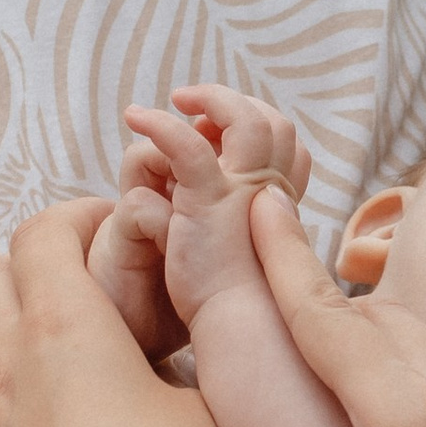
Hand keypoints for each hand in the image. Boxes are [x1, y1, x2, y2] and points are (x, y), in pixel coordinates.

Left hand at [120, 86, 314, 330]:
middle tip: (199, 112)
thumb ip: (251, 224)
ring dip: (212, 99)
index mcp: (282, 202)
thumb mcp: (253, 255)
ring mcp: (246, 191)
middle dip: (238, 108)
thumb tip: (234, 210)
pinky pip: (187, 145)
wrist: (238, 327)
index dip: (260, 131)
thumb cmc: (239, 301)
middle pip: (274, 124)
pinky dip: (160, 124)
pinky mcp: (210, 199)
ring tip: (177, 99)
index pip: (289, 146)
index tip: (223, 136)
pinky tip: (136, 118)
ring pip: (245, 120)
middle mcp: (272, 190)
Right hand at [221, 190, 425, 426]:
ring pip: (422, 346)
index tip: (256, 199)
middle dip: (320, 292)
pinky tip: (420, 405)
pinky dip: (422, 375)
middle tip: (274, 270)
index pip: (327, 316)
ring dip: (372, 333)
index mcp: (406, 413)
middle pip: (375, 318)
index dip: (281, 259)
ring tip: (334, 342)